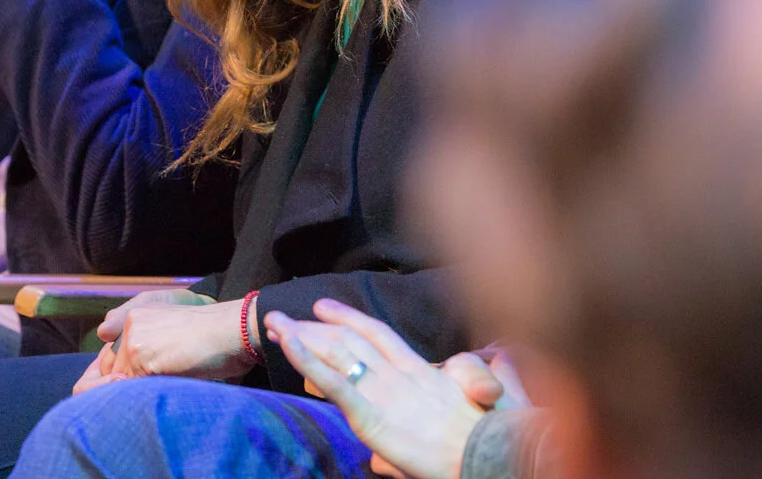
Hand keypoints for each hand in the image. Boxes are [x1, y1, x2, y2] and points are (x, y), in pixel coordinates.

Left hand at [72, 288, 249, 393]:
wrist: (232, 331)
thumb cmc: (212, 336)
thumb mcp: (171, 332)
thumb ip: (146, 346)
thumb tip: (122, 378)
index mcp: (136, 315)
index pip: (114, 356)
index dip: (124, 374)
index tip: (134, 383)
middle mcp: (131, 325)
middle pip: (113, 370)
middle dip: (130, 384)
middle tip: (158, 385)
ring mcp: (134, 342)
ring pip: (122, 383)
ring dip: (141, 391)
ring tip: (168, 385)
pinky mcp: (143, 360)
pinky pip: (134, 391)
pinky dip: (149, 397)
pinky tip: (170, 388)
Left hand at [266, 299, 494, 478]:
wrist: (488, 454)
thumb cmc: (484, 441)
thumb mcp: (460, 418)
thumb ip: (432, 416)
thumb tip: (411, 433)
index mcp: (420, 373)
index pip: (378, 336)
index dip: (350, 318)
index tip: (325, 307)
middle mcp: (398, 374)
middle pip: (349, 340)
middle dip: (315, 327)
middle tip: (286, 315)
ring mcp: (383, 392)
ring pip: (335, 354)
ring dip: (300, 335)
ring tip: (273, 322)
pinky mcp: (371, 414)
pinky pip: (332, 381)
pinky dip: (306, 359)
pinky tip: (286, 343)